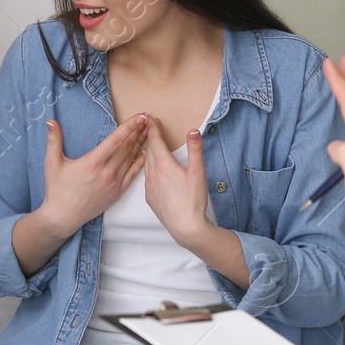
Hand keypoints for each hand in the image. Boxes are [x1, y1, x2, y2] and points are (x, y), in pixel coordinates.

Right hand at [37, 114, 147, 237]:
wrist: (63, 217)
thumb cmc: (57, 190)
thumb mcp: (52, 163)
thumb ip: (53, 140)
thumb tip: (50, 121)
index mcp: (92, 162)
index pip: (116, 139)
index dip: (130, 126)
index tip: (140, 116)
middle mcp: (106, 172)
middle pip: (127, 147)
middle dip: (138, 131)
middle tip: (147, 118)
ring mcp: (114, 183)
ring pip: (131, 159)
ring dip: (140, 144)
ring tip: (148, 131)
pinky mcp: (117, 192)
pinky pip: (132, 174)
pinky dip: (139, 163)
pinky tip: (145, 153)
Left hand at [141, 116, 211, 246]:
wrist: (185, 226)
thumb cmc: (193, 200)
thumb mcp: (198, 172)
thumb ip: (195, 150)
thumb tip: (193, 131)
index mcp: (164, 165)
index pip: (155, 141)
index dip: (153, 128)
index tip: (151, 118)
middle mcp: (153, 174)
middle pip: (149, 151)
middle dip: (150, 137)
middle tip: (152, 127)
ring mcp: (149, 186)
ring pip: (146, 164)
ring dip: (148, 153)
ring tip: (152, 146)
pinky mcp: (150, 197)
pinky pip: (147, 178)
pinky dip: (149, 169)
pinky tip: (154, 171)